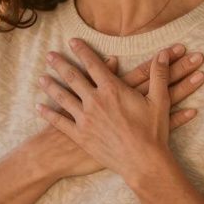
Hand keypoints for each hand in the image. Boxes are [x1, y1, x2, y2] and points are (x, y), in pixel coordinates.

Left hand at [36, 43, 203, 180]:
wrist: (143, 162)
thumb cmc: (152, 132)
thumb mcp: (159, 101)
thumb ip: (158, 75)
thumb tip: (164, 53)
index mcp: (112, 89)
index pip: (93, 64)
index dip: (82, 50)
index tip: (72, 41)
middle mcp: (95, 101)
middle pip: (73, 77)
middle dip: (60, 64)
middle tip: (49, 55)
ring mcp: (85, 119)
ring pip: (63, 97)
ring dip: (50, 86)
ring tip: (41, 77)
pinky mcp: (80, 136)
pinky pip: (60, 122)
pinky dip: (48, 114)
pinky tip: (39, 107)